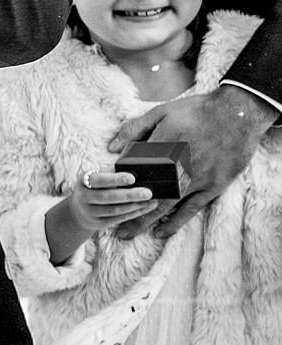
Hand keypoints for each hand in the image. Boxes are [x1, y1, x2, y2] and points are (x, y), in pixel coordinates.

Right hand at [46, 171, 164, 256]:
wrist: (79, 211)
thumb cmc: (94, 188)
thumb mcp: (95, 178)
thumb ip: (110, 172)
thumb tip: (136, 167)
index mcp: (84, 181)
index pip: (99, 180)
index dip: (115, 179)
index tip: (132, 178)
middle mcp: (84, 197)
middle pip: (108, 197)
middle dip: (129, 195)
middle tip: (148, 192)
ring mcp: (90, 212)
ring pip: (115, 210)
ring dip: (135, 205)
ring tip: (150, 200)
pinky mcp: (99, 223)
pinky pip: (119, 218)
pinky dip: (134, 212)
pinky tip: (146, 207)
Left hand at [109, 85, 278, 237]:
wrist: (239, 114)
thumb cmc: (198, 111)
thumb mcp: (161, 112)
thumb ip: (134, 129)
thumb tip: (111, 147)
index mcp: (160, 150)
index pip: (132, 173)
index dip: (118, 187)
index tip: (105, 197)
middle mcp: (176, 169)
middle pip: (146, 197)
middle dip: (126, 213)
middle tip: (111, 226)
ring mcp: (196, 180)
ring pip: (166, 207)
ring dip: (145, 222)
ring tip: (128, 233)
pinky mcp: (213, 186)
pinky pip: (192, 209)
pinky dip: (176, 222)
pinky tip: (161, 232)